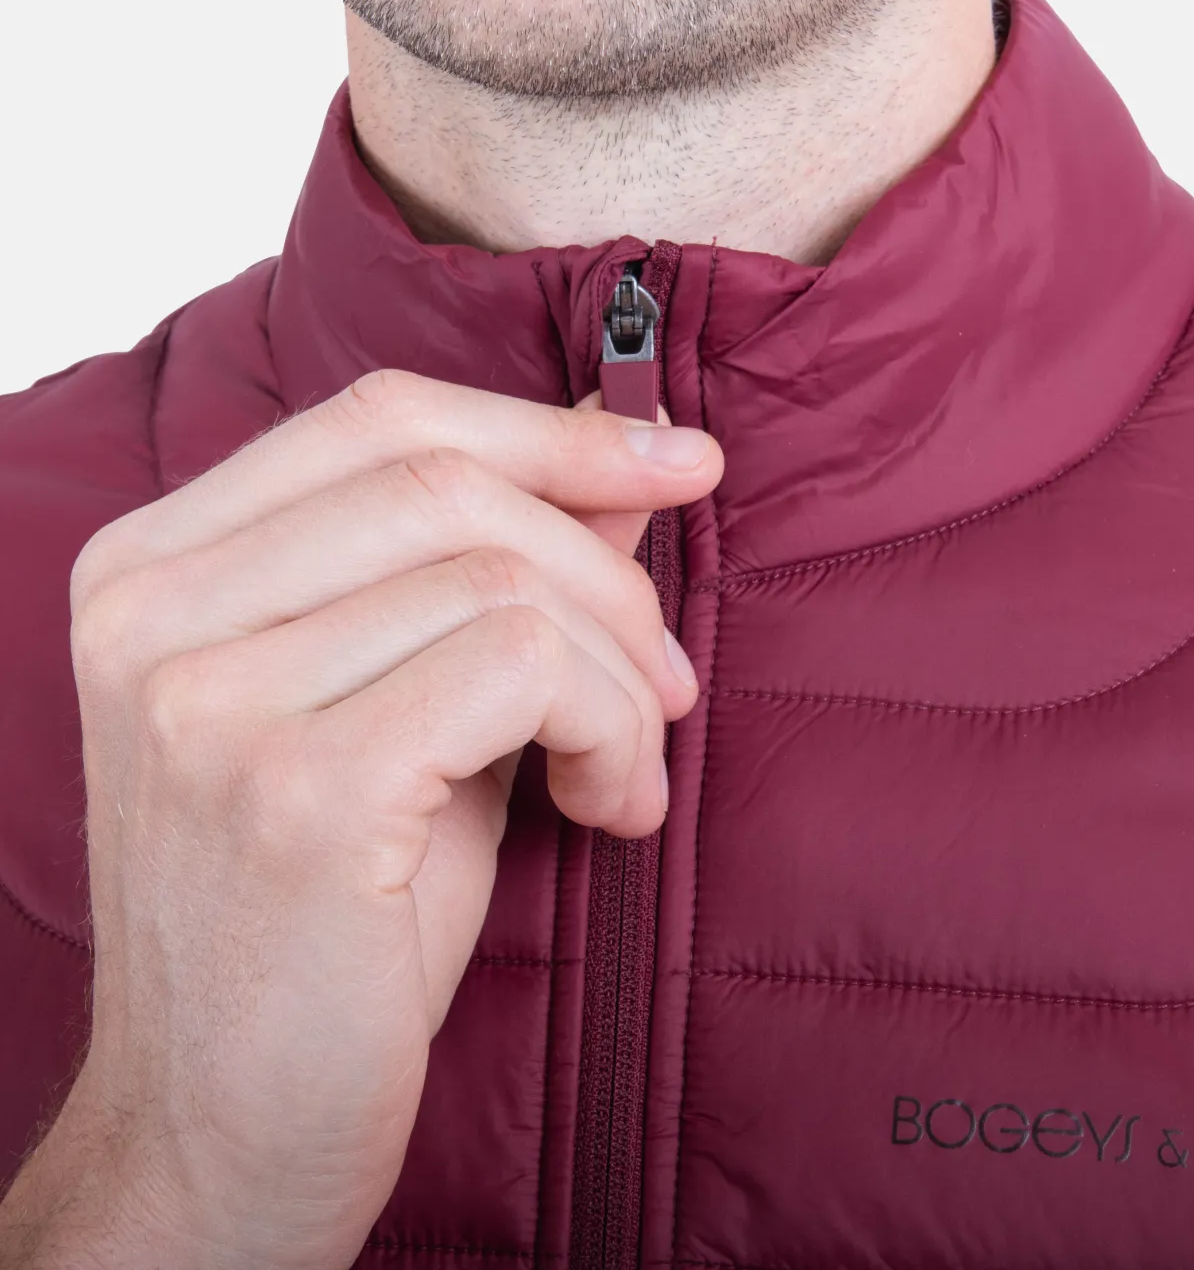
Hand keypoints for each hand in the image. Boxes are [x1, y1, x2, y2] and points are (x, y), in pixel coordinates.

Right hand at [0, 370, 721, 1268]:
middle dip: (606, 571)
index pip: (381, 419)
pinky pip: (523, 669)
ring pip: (503, 580)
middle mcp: (154, 611)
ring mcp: (208, 698)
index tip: (680, 460)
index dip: (552, 430)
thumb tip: (616, 450)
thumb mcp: (416, 707)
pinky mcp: (295, 791)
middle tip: (668, 676)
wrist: (224, 1133)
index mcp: (158, 568)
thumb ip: (494, 573)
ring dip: (618, 673)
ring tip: (627, 768)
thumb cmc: (330, 921)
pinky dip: (608, 727)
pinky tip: (607, 808)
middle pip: (448, 483)